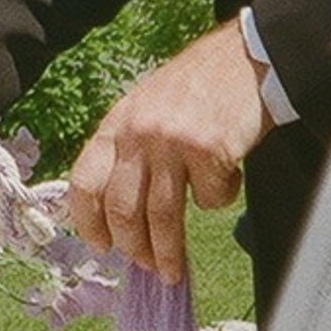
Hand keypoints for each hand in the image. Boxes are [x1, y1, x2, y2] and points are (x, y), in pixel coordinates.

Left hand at [65, 18, 267, 278]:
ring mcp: (172, 142)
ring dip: (167, 252)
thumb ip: (130, 150)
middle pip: (122, 209)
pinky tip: (226, 182)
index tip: (100, 246)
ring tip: (171, 272)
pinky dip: (218, 200)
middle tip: (144, 266)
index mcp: (116, 124)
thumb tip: (121, 215)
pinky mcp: (208, 150)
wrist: (246, 58)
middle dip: (132, 247)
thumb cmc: (198, 87)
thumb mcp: (147, 108)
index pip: (85, 183)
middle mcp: (138, 133)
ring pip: (161, 216)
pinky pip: (209, 199)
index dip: (88, 222)